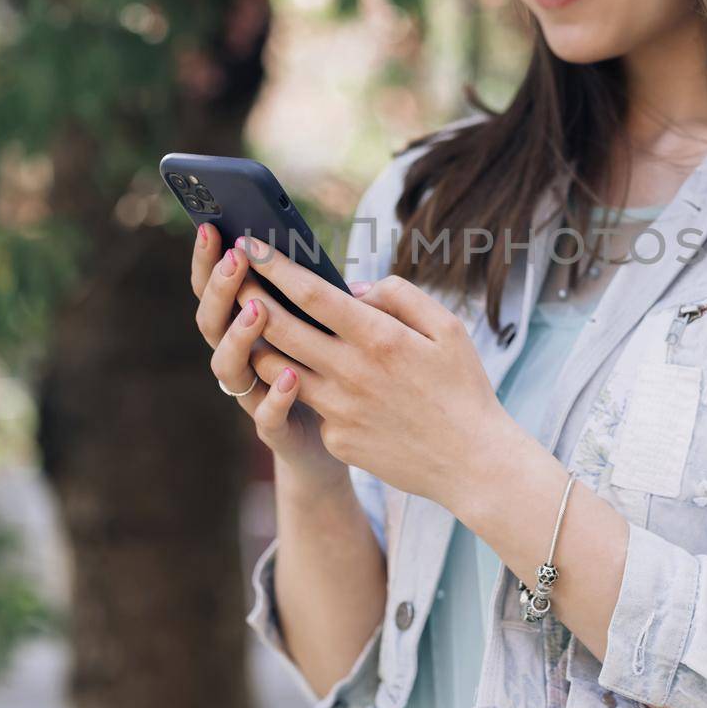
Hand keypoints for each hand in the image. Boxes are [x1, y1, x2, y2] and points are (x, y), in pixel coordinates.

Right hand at [189, 223, 349, 496]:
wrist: (342, 438)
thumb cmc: (333, 367)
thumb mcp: (324, 322)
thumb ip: (311, 293)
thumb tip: (309, 254)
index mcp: (245, 328)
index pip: (214, 289)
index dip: (207, 261)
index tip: (210, 227)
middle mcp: (239, 359)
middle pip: (212, 322)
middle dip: (220, 288)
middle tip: (236, 260)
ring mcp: (253, 396)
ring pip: (228, 367)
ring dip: (239, 336)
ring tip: (258, 309)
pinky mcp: (275, 430)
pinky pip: (266, 415)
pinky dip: (276, 396)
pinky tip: (291, 376)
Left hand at [228, 234, 513, 506]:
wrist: (472, 462)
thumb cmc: (463, 388)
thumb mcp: (448, 328)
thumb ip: (400, 296)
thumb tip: (355, 288)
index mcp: (380, 338)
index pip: (312, 294)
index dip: (276, 267)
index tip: (252, 246)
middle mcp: (352, 373)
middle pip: (279, 330)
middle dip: (250, 299)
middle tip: (234, 280)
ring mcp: (340, 411)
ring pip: (278, 371)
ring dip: (259, 344)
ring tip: (252, 325)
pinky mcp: (337, 440)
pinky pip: (310, 406)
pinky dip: (305, 389)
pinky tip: (309, 377)